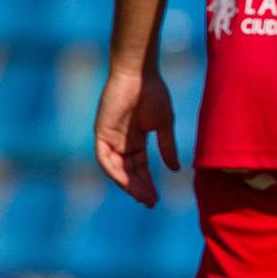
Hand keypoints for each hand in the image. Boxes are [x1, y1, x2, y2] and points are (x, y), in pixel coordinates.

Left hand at [94, 67, 178, 205]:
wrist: (140, 75)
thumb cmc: (153, 94)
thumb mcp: (164, 125)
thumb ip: (167, 147)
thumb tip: (175, 169)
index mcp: (136, 140)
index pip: (140, 167)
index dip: (147, 183)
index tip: (156, 198)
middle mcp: (121, 142)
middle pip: (129, 171)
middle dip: (139, 188)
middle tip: (150, 202)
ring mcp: (110, 138)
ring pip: (117, 169)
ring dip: (128, 184)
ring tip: (142, 197)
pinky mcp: (101, 133)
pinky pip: (105, 159)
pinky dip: (114, 172)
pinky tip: (126, 182)